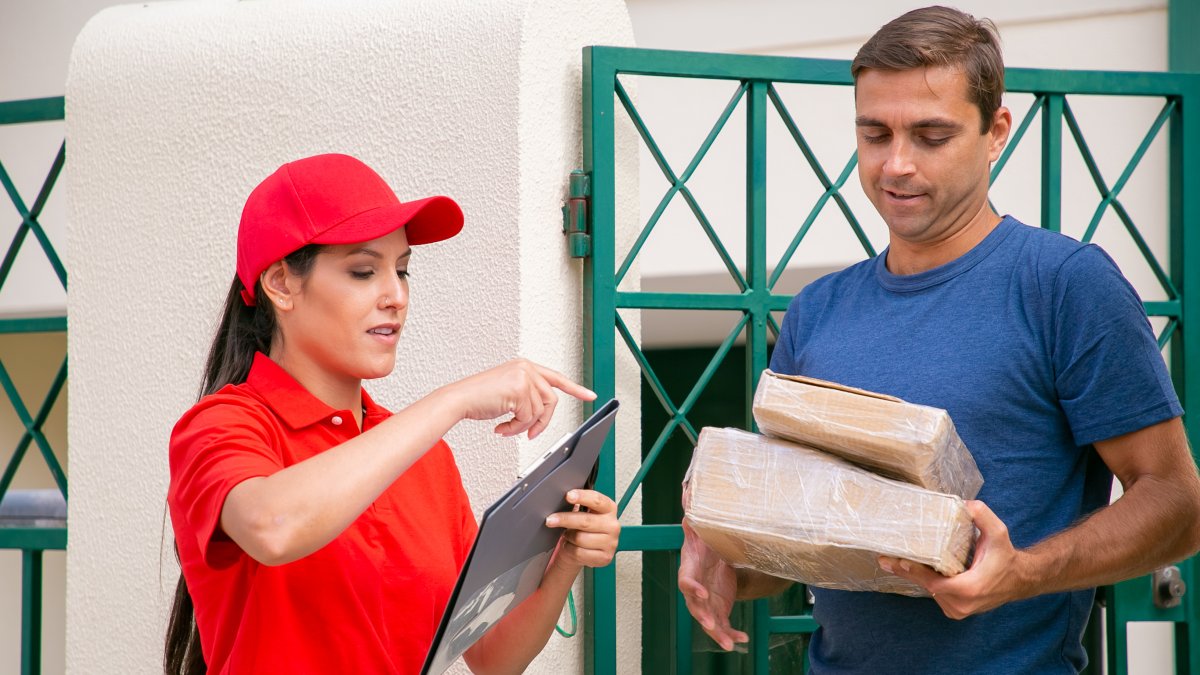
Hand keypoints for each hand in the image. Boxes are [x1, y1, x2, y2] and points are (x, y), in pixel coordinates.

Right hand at [445, 359, 595, 438]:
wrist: (459, 399)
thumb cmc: (479, 398)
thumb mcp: (508, 391)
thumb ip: (527, 394)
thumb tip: (543, 412)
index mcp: (525, 366)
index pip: (555, 377)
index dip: (575, 388)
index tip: (590, 395)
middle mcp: (526, 368)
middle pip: (551, 400)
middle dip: (542, 422)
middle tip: (530, 433)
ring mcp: (523, 377)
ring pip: (539, 412)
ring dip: (523, 426)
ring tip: (507, 428)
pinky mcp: (519, 390)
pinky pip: (527, 418)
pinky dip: (515, 429)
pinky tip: (501, 428)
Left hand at [545, 489, 619, 568]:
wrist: (587, 549)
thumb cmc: (584, 528)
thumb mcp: (584, 512)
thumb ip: (578, 503)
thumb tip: (562, 496)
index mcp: (609, 509)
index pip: (597, 500)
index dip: (582, 497)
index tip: (568, 495)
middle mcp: (613, 525)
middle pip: (585, 521)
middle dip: (565, 519)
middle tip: (550, 520)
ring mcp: (610, 543)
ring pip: (580, 538)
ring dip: (569, 537)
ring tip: (569, 535)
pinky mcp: (604, 557)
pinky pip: (579, 553)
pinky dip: (571, 549)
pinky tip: (573, 546)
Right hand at [678, 519, 747, 650]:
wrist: (714, 559)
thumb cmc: (704, 545)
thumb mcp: (701, 531)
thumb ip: (694, 516)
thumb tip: (687, 490)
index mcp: (691, 569)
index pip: (686, 580)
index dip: (691, 587)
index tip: (700, 592)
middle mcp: (696, 588)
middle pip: (694, 605)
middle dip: (702, 615)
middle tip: (710, 623)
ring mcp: (705, 602)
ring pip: (707, 621)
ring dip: (717, 632)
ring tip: (729, 643)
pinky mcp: (716, 610)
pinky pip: (722, 626)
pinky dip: (731, 634)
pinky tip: (742, 639)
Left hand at [879, 500, 1028, 619]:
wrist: (1018, 580)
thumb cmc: (1006, 557)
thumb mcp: (998, 533)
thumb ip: (983, 516)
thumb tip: (966, 504)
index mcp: (970, 589)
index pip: (934, 582)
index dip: (915, 572)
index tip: (897, 561)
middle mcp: (962, 604)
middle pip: (927, 586)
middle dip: (907, 572)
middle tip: (885, 559)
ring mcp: (957, 610)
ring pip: (930, 591)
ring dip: (916, 576)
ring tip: (895, 561)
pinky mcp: (955, 610)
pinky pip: (935, 594)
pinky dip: (926, 581)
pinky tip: (915, 568)